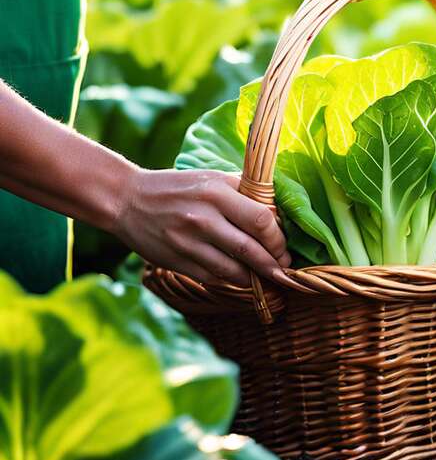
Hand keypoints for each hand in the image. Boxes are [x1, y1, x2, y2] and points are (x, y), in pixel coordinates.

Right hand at [109, 168, 290, 286]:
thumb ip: (244, 191)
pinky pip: (212, 277)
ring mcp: (188, 242)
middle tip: (283, 271)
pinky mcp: (176, 261)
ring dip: (254, 278)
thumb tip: (278, 212)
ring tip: (267, 279)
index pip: (261, 220)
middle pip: (250, 249)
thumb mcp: (212, 178)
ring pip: (232, 270)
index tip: (284, 247)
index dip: (278, 239)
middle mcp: (203, 218)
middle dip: (273, 265)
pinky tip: (241, 279)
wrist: (127, 199)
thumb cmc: (179, 187)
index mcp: (217, 193)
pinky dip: (231, 280)